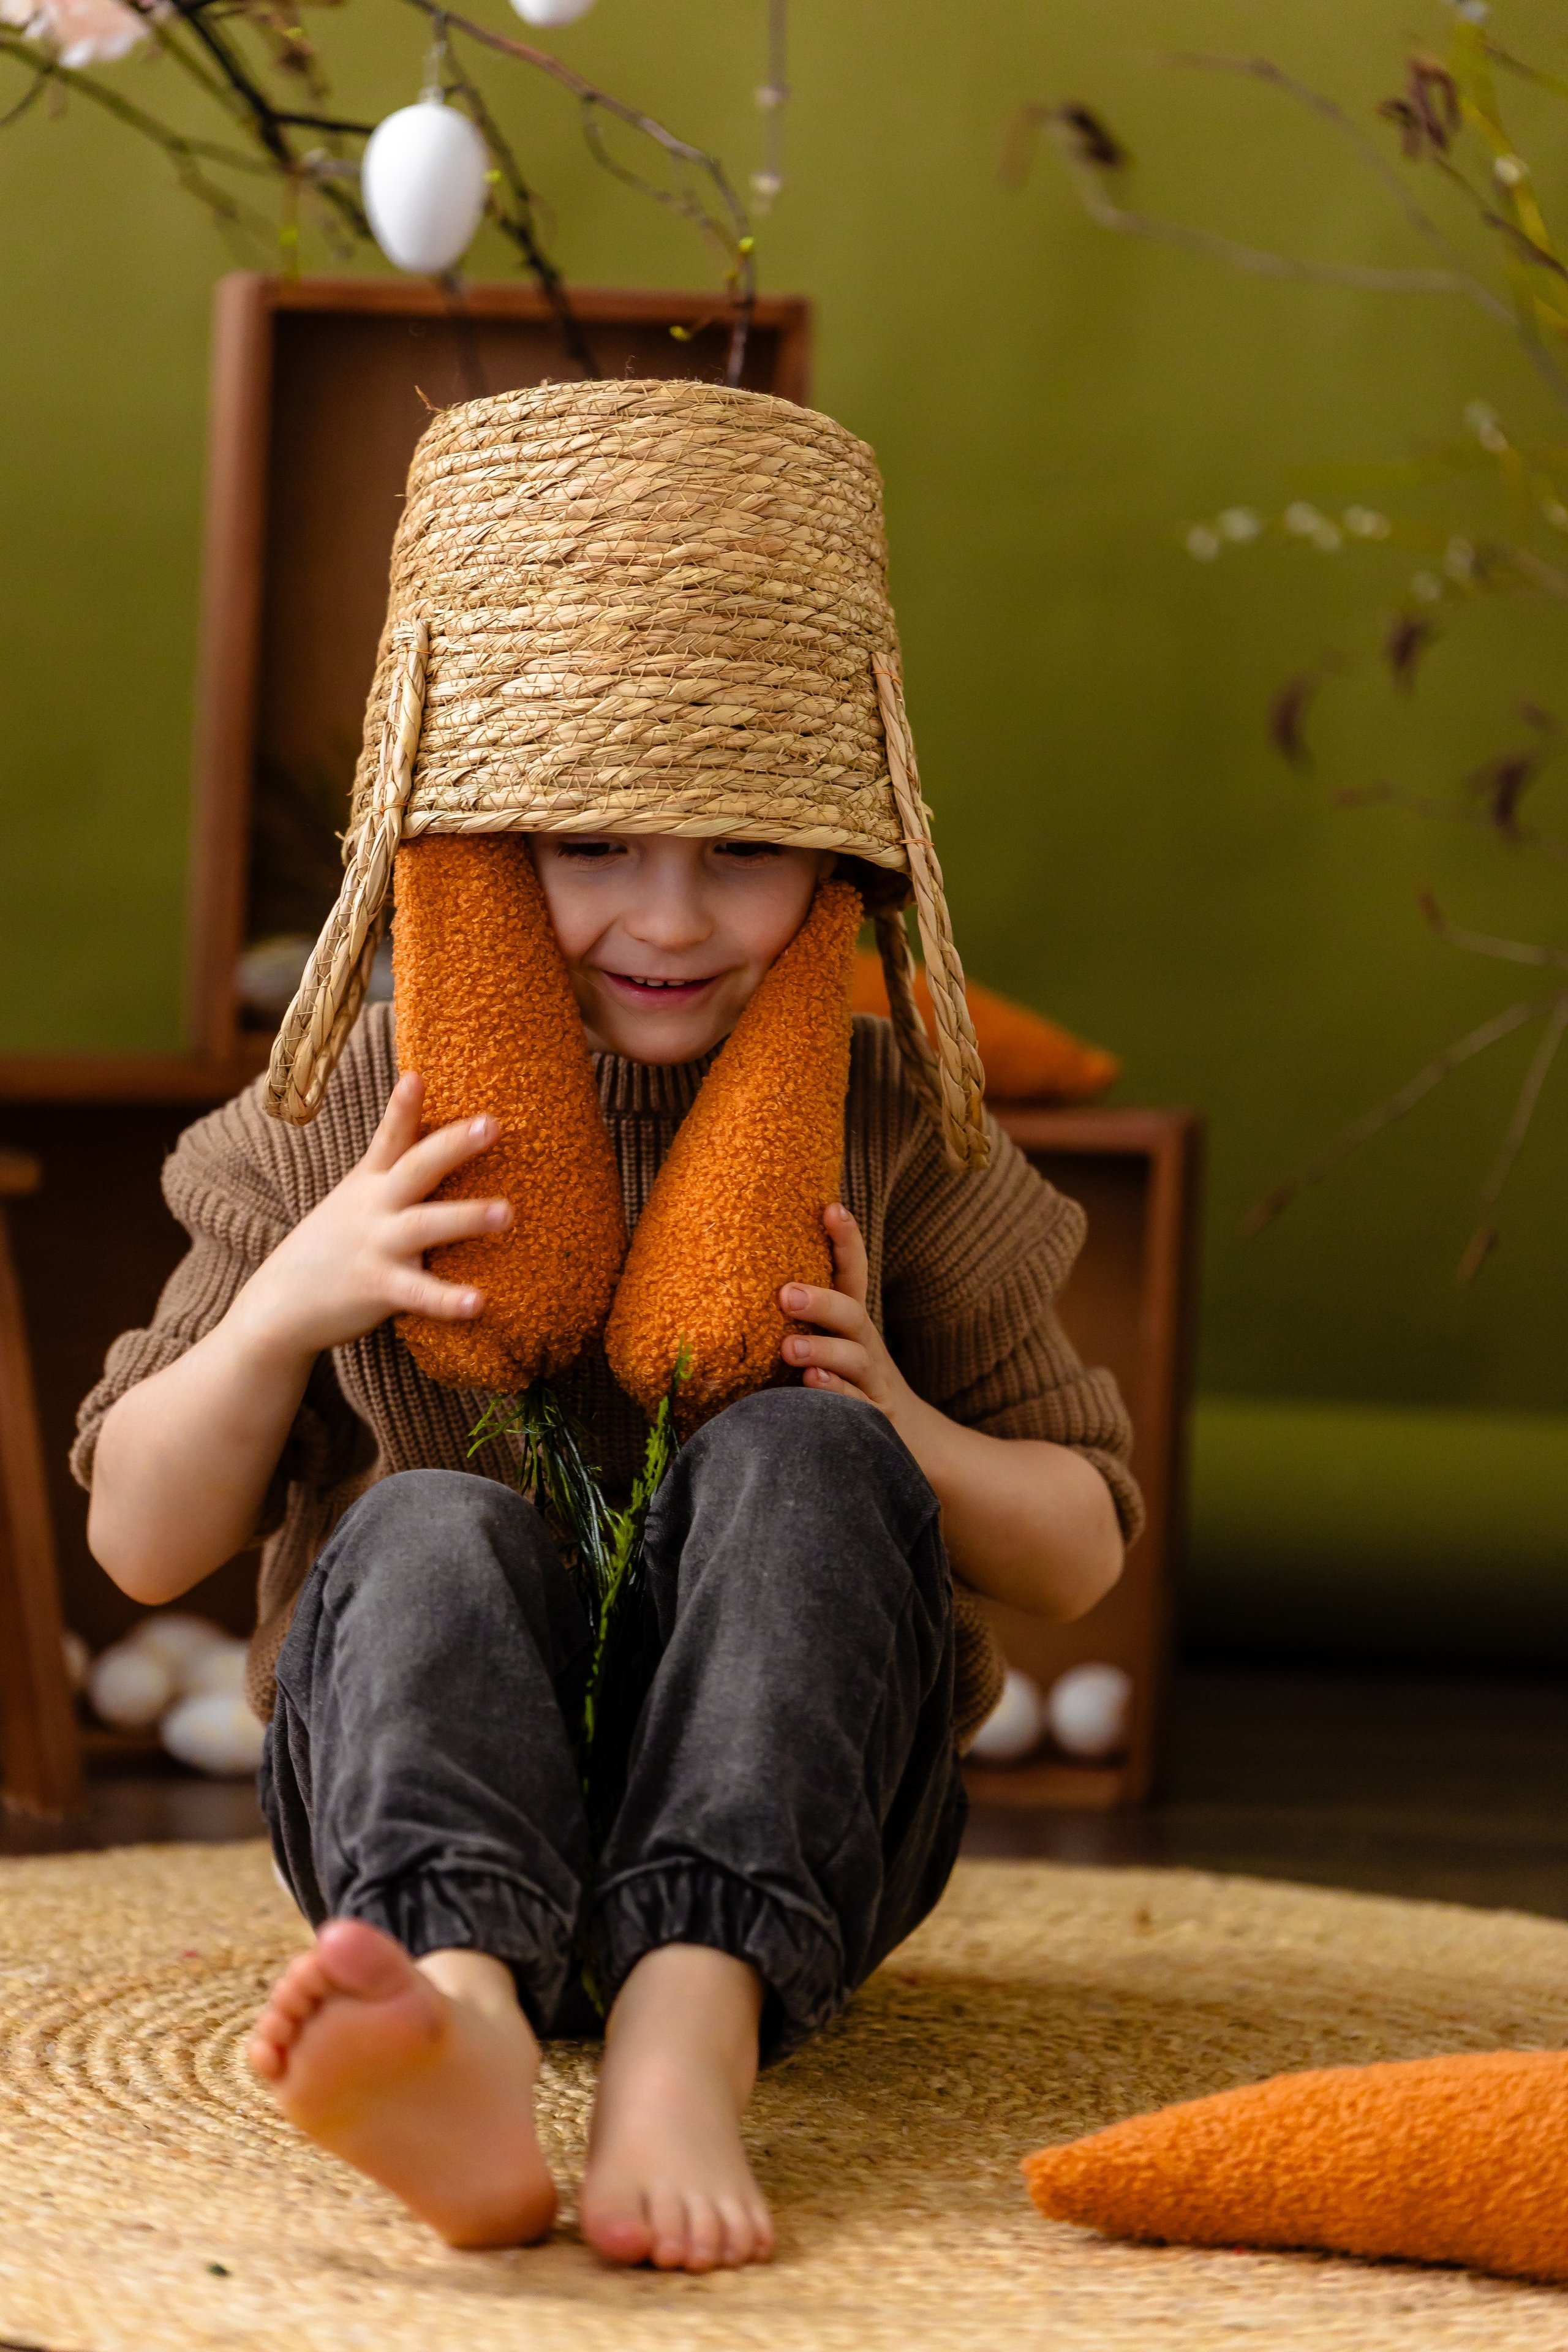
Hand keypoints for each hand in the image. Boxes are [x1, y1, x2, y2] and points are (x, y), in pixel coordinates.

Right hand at [232, 1072, 510, 1363]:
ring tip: (508, 1212)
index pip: (389, 1137)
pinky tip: (480, 1304)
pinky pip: (419, 1294)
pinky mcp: (378, 1289)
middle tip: (492, 1124)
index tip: (417, 1076)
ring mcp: (376, 1247)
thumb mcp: (354, 1202)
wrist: (279, 1307)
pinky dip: (449, 1300)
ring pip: (425, 1226)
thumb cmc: (330, 1249)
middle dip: (453, 1145)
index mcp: (370, 1183)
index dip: (403, 1107)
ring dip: (467, 1217)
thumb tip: (438, 1148)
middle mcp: (374, 1208)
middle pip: (416, 1169)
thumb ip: (391, 1176)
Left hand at [779, 1204, 917, 1428]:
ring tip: (790, 1349)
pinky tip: (811, 1386)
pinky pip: (854, 1407)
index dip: (846, 1241)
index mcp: (853, 1325)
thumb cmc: (854, 1386)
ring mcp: (874, 1384)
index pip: (853, 1275)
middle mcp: (866, 1348)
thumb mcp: (835, 1347)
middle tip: (785, 1294)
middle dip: (821, 1301)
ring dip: (822, 1350)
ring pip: (853, 1360)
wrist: (912, 1439)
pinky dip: (834, 1395)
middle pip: (852, 1315)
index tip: (831, 1207)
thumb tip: (744, 1289)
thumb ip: (803, 1322)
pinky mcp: (874, 1420)